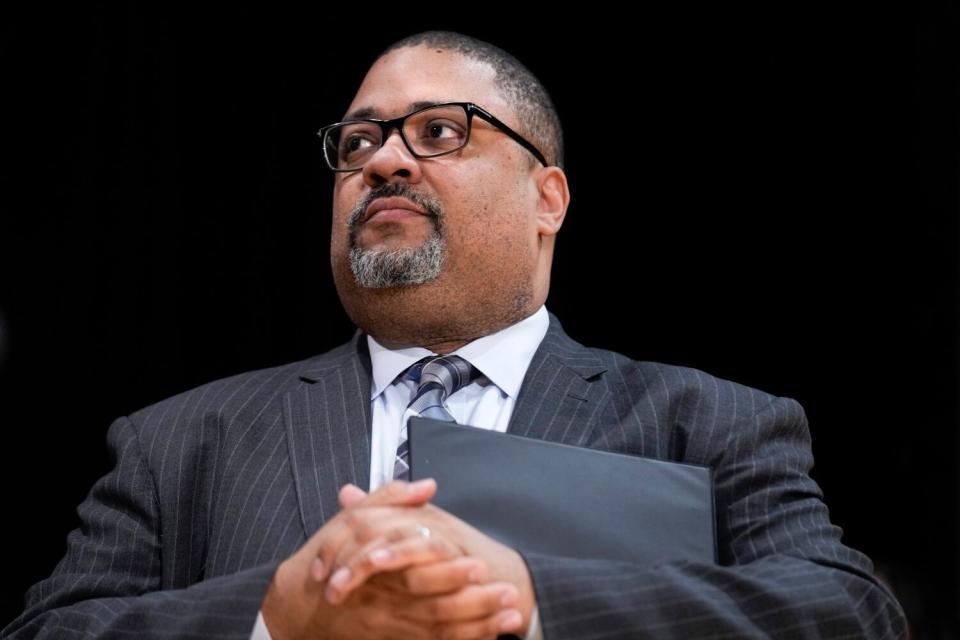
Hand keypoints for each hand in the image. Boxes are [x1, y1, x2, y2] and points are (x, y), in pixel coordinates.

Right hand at [261, 480, 523, 639]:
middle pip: (437, 609)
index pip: (420, 575)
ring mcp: (391, 628)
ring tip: (513, 617)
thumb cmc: (328, 561)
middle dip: (478, 604)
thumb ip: (390, 498)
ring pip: (440, 632)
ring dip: (480, 626)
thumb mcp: (352, 521)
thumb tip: (427, 484)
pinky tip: (490, 636)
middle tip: (511, 593)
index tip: (482, 565)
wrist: (299, 606)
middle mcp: (387, 604)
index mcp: (378, 570)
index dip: (453, 573)